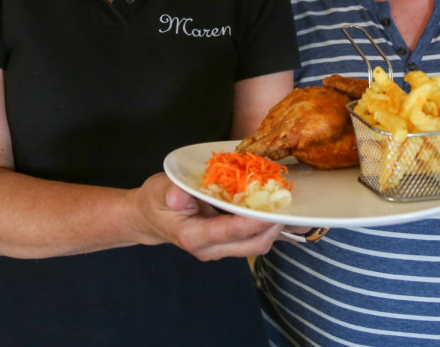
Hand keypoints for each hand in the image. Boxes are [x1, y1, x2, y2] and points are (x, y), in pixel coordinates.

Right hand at [133, 173, 281, 260]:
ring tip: (288, 204)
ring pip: (256, 245)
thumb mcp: (158, 189)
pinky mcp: (228, 244)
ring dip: (274, 227)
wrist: (150, 218)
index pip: (231, 232)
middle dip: (274, 227)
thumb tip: (179, 195)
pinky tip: (277, 208)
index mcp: (194, 237)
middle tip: (289, 204)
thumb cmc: (155, 201)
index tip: (274, 208)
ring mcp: (220, 250)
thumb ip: (170, 191)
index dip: (255, 221)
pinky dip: (267, 225)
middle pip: (252, 245)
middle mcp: (210, 249)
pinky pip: (253, 239)